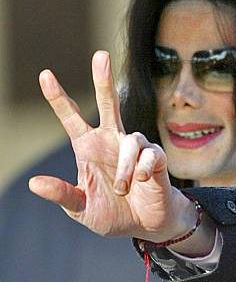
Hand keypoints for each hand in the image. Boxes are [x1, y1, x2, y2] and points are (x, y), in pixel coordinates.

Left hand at [29, 51, 193, 240]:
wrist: (146, 226)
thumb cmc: (112, 214)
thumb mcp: (81, 209)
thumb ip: (62, 195)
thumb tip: (34, 184)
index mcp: (89, 149)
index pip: (72, 119)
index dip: (59, 98)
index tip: (45, 75)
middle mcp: (112, 142)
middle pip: (109, 104)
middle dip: (104, 80)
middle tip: (100, 55)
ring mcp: (135, 148)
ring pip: (130, 141)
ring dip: (125, 170)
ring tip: (123, 190)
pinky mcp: (156, 158)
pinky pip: (150, 155)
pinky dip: (143, 170)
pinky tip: (143, 182)